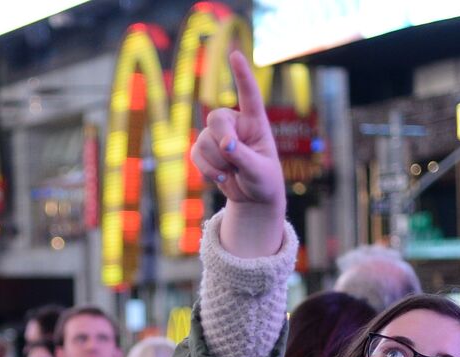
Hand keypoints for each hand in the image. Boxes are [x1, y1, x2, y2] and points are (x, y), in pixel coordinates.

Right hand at [189, 49, 285, 257]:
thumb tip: (226, 144)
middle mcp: (235, 124)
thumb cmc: (263, 180)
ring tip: (231, 175)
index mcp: (255, 122)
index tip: (235, 55)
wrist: (252, 199)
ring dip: (215, 162)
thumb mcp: (259, 170)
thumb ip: (243, 156)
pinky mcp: (205, 151)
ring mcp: (218, 136)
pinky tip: (220, 178)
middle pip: (216, 118)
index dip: (242, 75)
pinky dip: (206, 169)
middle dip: (221, 139)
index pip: (249, 94)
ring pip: (204, 139)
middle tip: (231, 157)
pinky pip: (195, 154)